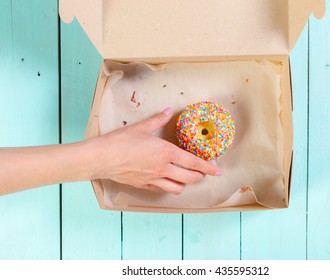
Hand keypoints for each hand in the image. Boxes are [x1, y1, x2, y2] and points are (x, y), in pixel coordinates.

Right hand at [91, 107, 220, 193]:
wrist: (102, 158)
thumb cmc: (121, 141)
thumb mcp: (141, 127)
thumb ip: (158, 120)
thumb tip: (168, 111)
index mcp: (166, 153)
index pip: (193, 162)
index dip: (207, 168)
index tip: (216, 171)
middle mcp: (163, 168)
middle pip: (189, 178)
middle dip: (199, 177)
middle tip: (202, 174)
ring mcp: (154, 179)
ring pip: (177, 188)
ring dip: (184, 184)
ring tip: (185, 178)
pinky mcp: (144, 186)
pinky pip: (161, 190)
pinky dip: (167, 187)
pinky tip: (166, 181)